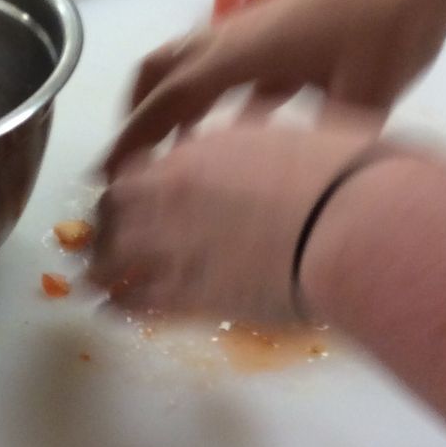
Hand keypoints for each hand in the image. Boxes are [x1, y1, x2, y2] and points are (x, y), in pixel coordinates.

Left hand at [88, 118, 378, 323]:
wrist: (353, 226)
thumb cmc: (342, 171)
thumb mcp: (294, 137)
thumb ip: (259, 141)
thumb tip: (258, 135)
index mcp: (197, 153)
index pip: (139, 166)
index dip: (129, 182)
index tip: (130, 191)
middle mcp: (172, 196)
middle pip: (113, 209)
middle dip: (105, 222)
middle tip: (103, 234)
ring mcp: (176, 247)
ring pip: (112, 257)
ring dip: (100, 265)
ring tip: (93, 277)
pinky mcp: (191, 298)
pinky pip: (139, 303)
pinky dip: (121, 306)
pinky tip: (112, 311)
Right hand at [103, 0, 445, 176]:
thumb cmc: (388, 29)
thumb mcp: (360, 99)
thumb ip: (320, 147)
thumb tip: (296, 194)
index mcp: (241, 53)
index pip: (170, 98)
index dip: (134, 136)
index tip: (107, 170)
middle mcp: (234, 37)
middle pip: (162, 67)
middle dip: (138, 110)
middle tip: (133, 155)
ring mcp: (254, 29)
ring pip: (192, 62)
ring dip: (175, 100)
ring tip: (175, 150)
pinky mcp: (278, 31)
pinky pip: (231, 67)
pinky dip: (219, 98)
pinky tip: (240, 134)